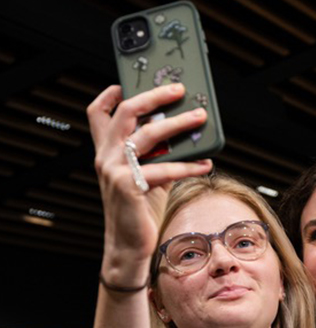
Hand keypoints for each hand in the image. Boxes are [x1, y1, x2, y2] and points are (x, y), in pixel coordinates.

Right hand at [87, 83, 211, 276]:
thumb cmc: (141, 211)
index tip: (129, 81)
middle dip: (155, 96)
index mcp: (106, 152)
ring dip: (178, 124)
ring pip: (147, 135)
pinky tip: (206, 164)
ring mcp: (114, 170)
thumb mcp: (149, 177)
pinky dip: (188, 165)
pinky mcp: (128, 186)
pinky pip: (163, 169)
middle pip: (127, 113)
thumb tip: (185, 133)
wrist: (129, 246)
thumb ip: (159, 155)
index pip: (98, 113)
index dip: (110, 95)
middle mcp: (105, 157)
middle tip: (180, 90)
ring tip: (200, 119)